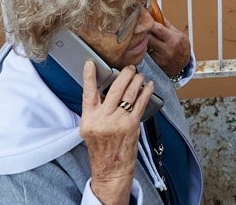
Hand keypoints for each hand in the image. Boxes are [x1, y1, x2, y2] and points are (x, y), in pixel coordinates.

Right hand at [80, 60, 153, 204]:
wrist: (111, 171)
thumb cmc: (102, 149)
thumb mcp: (90, 130)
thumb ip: (96, 112)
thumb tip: (107, 90)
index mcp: (89, 120)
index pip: (88, 94)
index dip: (89, 77)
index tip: (90, 63)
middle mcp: (102, 120)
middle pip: (114, 89)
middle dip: (124, 75)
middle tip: (129, 68)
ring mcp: (117, 122)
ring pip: (129, 94)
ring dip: (136, 81)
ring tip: (139, 75)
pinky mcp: (131, 126)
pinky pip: (140, 103)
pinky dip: (145, 92)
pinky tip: (148, 86)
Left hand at [147, 14, 191, 79]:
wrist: (184, 65)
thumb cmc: (182, 48)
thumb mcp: (178, 34)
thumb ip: (166, 24)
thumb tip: (157, 14)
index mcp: (173, 39)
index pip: (158, 28)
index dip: (150, 22)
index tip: (144, 17)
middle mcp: (167, 49)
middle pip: (149, 37)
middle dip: (144, 30)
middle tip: (140, 26)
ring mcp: (160, 57)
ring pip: (146, 45)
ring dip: (144, 39)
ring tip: (145, 36)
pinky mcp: (155, 63)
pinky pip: (146, 53)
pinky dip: (146, 48)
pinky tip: (149, 46)